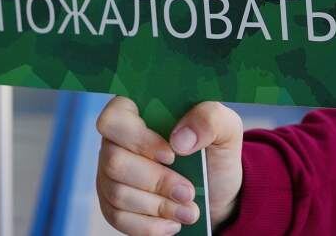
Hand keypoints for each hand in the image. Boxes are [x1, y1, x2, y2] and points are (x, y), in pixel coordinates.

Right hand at [96, 97, 243, 234]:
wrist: (216, 192)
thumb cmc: (214, 152)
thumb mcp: (226, 128)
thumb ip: (209, 119)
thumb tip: (180, 140)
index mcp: (138, 111)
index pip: (114, 117)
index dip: (138, 139)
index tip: (171, 155)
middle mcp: (116, 140)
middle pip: (114, 161)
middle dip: (155, 182)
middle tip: (188, 192)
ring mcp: (109, 173)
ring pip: (116, 192)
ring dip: (156, 206)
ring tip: (188, 211)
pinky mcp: (111, 202)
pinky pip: (116, 217)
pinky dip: (148, 226)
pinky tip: (172, 224)